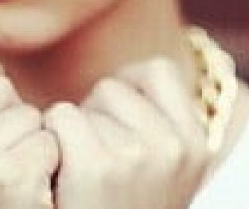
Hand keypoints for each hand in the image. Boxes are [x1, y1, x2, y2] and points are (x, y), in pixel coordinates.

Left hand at [44, 58, 209, 208]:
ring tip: (78, 177)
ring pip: (84, 103)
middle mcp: (175, 146)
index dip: (126, 92)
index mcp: (197, 145)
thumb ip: (157, 128)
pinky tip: (59, 173)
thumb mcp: (163, 173)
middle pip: (114, 88)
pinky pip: (61, 118)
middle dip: (95, 117)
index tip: (113, 127)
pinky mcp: (98, 167)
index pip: (157, 72)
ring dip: (71, 132)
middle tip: (94, 169)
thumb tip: (121, 82)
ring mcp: (139, 154)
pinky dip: (51, 140)